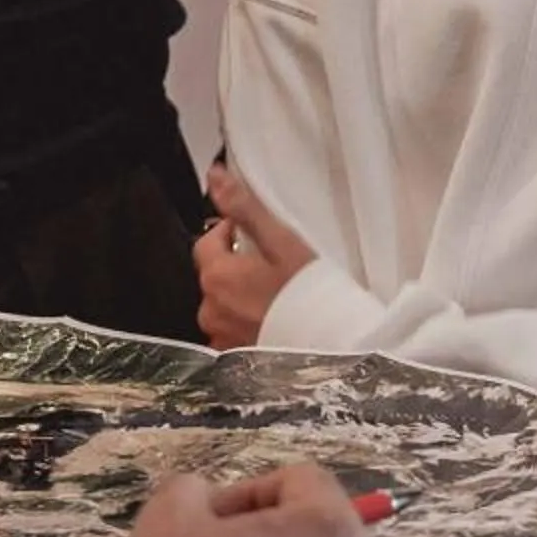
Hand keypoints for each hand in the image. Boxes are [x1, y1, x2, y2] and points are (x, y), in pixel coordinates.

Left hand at [194, 161, 315, 349]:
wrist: (330, 346)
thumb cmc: (308, 295)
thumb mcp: (280, 241)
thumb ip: (244, 208)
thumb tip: (216, 177)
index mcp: (217, 276)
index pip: (206, 241)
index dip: (228, 232)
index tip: (252, 233)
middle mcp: (211, 309)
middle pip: (213, 274)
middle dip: (234, 265)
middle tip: (269, 265)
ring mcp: (221, 336)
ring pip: (222, 305)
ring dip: (239, 297)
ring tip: (273, 295)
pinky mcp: (233, 359)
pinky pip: (231, 332)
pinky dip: (245, 324)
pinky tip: (270, 320)